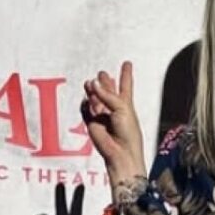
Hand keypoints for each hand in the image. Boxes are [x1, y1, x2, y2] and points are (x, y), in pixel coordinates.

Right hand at [81, 61, 145, 183]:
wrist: (120, 152)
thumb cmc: (128, 132)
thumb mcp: (123, 108)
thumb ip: (107, 95)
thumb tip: (92, 83)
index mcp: (127, 105)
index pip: (126, 86)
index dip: (126, 74)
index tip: (127, 63)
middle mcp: (115, 109)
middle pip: (109, 91)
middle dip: (105, 82)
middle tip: (102, 73)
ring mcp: (103, 116)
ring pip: (95, 99)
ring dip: (93, 91)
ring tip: (89, 83)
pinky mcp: (92, 123)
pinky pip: (86, 110)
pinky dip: (85, 104)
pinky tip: (87, 99)